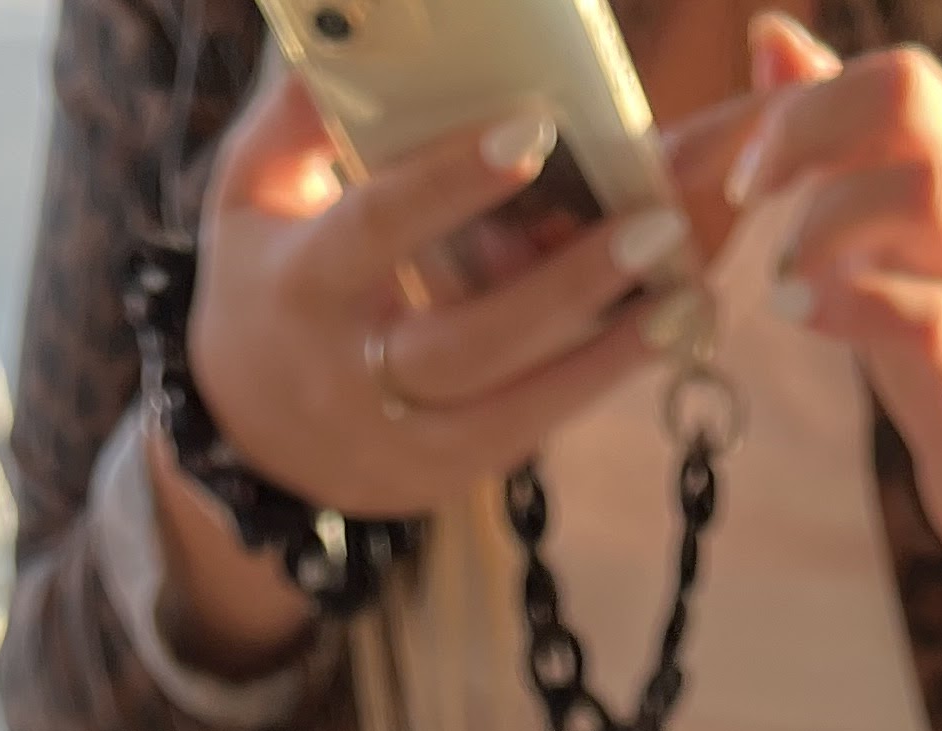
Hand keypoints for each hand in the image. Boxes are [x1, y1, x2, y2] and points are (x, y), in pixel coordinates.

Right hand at [189, 68, 694, 521]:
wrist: (252, 438)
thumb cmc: (264, 281)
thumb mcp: (253, 192)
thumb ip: (303, 118)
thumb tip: (354, 25)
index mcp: (302, 288)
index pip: (379, 229)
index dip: (452, 182)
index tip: (533, 127)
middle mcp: (354, 378)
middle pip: (467, 341)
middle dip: (565, 285)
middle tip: (655, 224)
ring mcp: (404, 443)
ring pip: (515, 406)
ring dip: (608, 353)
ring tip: (689, 296)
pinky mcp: (448, 475)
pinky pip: (533, 430)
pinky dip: (598, 381)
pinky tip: (665, 337)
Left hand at [720, 13, 941, 598]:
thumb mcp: (889, 222)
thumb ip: (839, 129)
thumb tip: (772, 37)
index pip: (869, 75)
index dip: (768, 105)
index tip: (688, 161)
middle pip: (907, 88)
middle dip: (803, 125)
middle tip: (743, 193)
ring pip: (927, 186)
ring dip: (829, 216)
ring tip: (781, 270)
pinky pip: (922, 313)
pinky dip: (849, 305)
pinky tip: (799, 314)